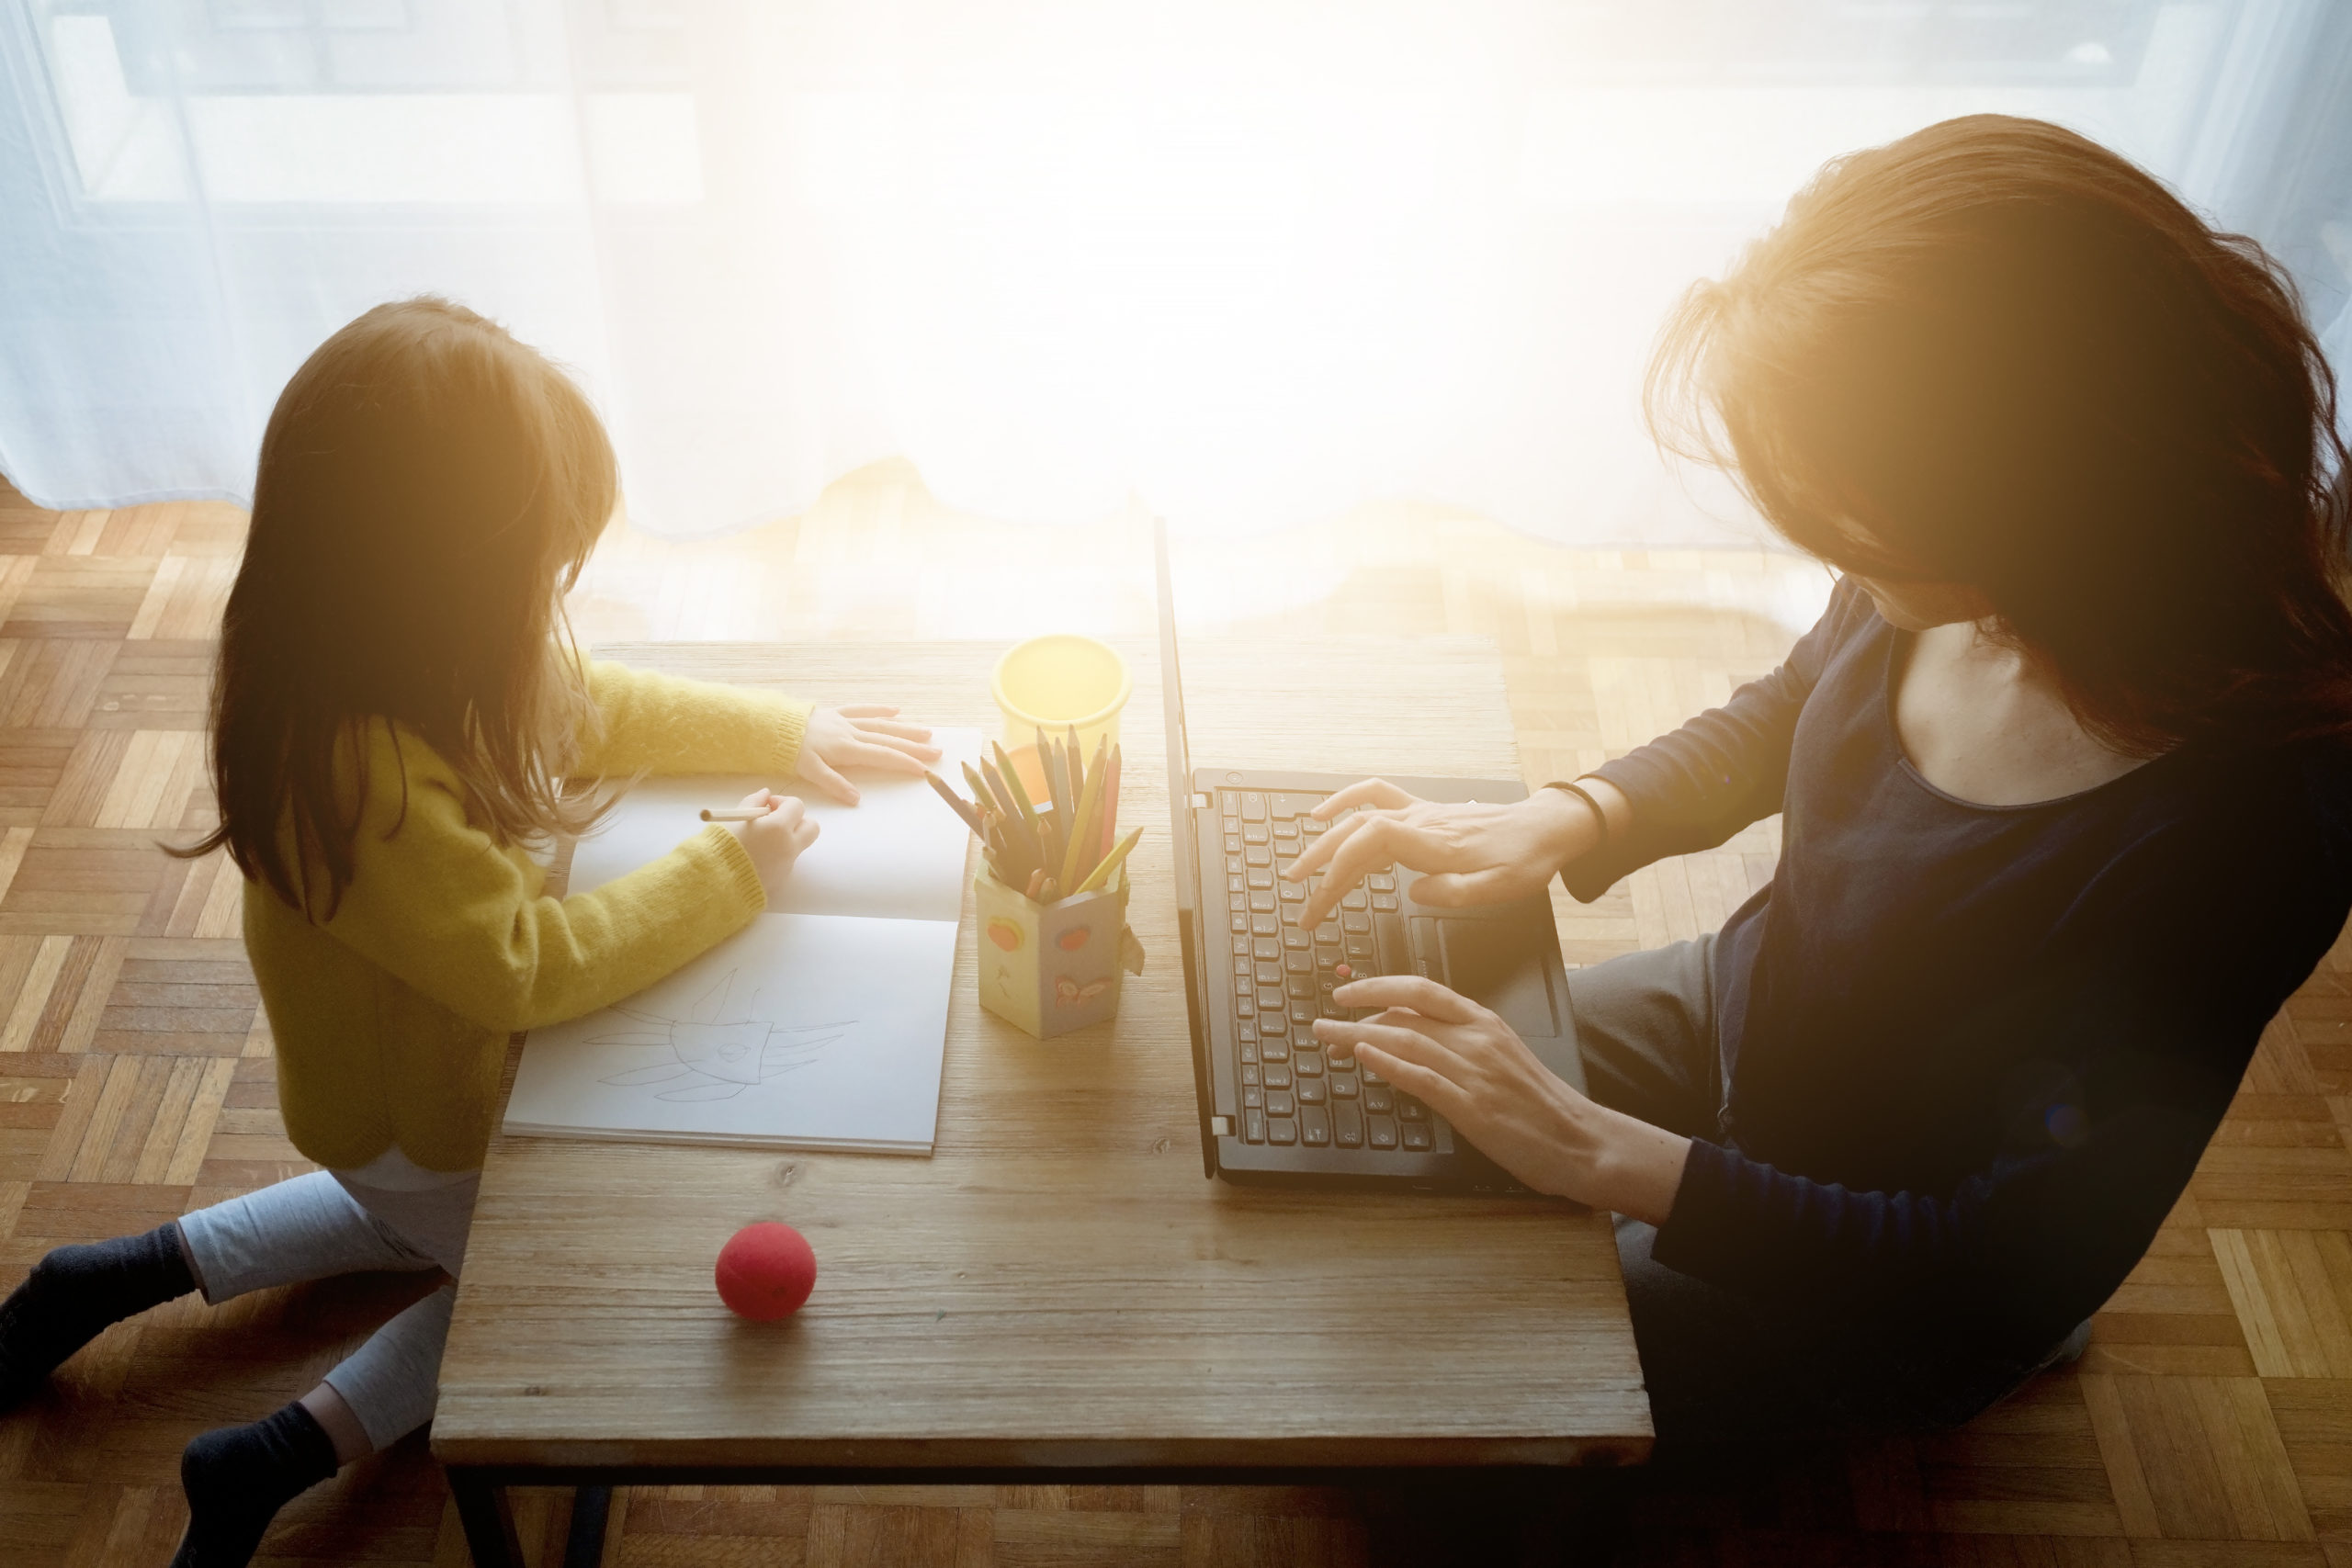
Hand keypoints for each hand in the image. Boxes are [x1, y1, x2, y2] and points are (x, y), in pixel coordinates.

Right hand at [729, 789, 818, 904]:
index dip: (782, 802)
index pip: (797, 806)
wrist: (717, 882)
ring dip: (786, 838)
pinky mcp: (781, 878)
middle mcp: (789, 846)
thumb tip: (766, 794)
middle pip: (811, 827)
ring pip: (799, 845)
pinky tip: (757, 856)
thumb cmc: (722, 845)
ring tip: (761, 839)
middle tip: (776, 820)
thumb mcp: (735, 817)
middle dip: (797, 820)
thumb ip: (753, 801)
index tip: (766, 806)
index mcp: (779, 827)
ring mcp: (788, 864)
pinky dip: (778, 854)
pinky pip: (787, 861)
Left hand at [795, 704, 941, 804]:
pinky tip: (896, 710)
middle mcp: (851, 733)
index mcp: (847, 749)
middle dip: (914, 746)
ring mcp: (846, 721)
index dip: (904, 762)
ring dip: (904, 729)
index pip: (882, 756)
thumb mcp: (810, 772)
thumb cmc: (791, 752)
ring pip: (881, 725)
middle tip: (937, 751)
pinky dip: (879, 709)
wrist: (774, 726)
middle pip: (888, 740)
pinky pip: (862, 709)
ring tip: (926, 732)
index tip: (924, 769)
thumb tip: (856, 799)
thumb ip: (834, 784)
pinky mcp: (837, 713)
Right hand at [1285, 778, 1603, 929]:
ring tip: (1298, 872)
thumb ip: (1455, 892)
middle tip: (1301, 903)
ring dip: (1324, 843)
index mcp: (1432, 842)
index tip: (1320, 902)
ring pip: (1357, 819)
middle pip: (1353, 833)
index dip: (1337, 871)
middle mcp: (1418, 821)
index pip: (1367, 844)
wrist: (1545, 827)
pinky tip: (1324, 816)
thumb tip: (1414, 891)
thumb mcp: (1500, 888)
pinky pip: (1374, 798)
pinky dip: (1344, 803)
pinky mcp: (1422, 813)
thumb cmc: (1525, 859)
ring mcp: (1418, 813)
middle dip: (1320, 866)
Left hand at [1310, 974, 1690, 1221]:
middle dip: (1359, 1012)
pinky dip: (1389, 1063)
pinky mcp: (1473, 1106)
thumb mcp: (1502, 1059)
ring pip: (1407, 1040)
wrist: (1581, 1141)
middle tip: (1325, 1019)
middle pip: (1406, 1012)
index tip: (1349, 993)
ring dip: (1358, 1036)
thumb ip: (1462, 1044)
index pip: (1423, 991)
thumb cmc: (1541, 1105)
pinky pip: (1423, 1078)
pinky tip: (1364, 1056)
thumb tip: (1416, 1039)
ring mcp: (1475, 1072)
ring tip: (1327, 1038)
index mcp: (1485, 1024)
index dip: (1380, 987)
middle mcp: (1477, 1039)